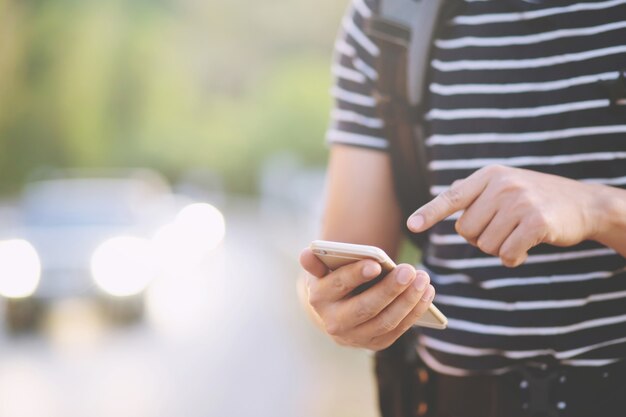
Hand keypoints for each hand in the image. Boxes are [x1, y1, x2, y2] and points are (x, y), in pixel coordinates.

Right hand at [299, 248, 434, 350]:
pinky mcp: (374, 344)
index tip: (376, 264)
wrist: (336, 310)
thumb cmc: (333, 280)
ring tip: (424, 279)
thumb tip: (305, 254)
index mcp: (319, 298)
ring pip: (386, 321)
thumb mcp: (322, 270)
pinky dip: (415, 311)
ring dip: (408, 301)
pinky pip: (398, 329)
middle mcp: (334, 323)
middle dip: (390, 289)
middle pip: (366, 307)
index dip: (356, 275)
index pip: (338, 286)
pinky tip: (427, 293)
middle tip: (410, 270)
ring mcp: (355, 337)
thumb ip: (317, 261)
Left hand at [407, 165, 603, 266]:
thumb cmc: (537, 196)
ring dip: (498, 248)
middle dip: (479, 238)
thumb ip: (477, 191)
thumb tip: (450, 189)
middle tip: (503, 229)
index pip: (452, 197)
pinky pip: (506, 254)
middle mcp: (502, 185)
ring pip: (484, 245)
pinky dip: (513, 258)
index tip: (412, 226)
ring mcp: (520, 202)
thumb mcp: (506, 184)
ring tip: (517, 234)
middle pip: (465, 231)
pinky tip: (527, 247)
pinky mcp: (536, 222)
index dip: (430, 213)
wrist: (583, 204)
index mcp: (489, 175)